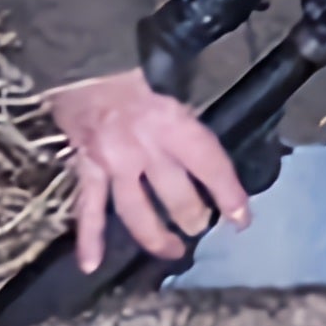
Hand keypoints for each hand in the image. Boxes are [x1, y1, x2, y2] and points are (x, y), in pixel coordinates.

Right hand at [45, 72, 251, 271]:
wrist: (83, 60)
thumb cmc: (135, 69)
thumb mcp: (174, 86)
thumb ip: (189, 123)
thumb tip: (209, 157)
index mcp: (174, 124)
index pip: (210, 167)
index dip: (229, 196)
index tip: (242, 219)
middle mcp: (146, 148)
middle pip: (175, 196)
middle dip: (193, 217)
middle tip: (200, 226)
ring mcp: (114, 162)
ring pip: (137, 212)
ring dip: (157, 237)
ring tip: (173, 251)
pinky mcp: (87, 168)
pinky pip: (88, 207)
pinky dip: (88, 237)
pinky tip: (90, 264)